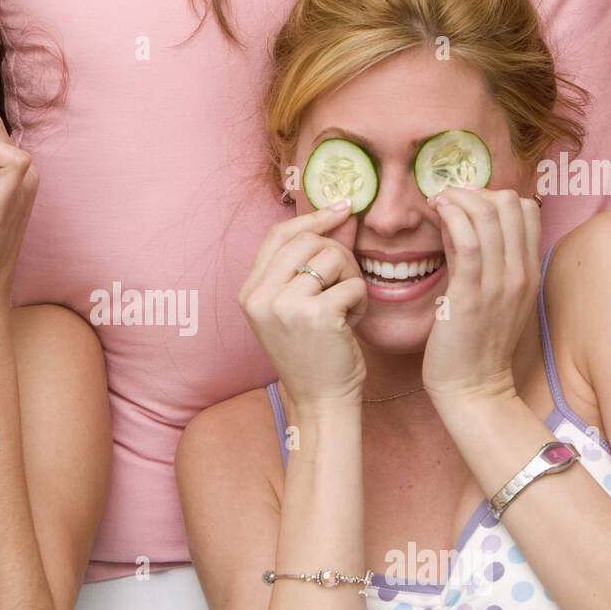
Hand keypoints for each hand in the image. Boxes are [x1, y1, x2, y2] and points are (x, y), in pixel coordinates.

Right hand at [239, 201, 368, 413]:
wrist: (319, 400)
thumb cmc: (312, 353)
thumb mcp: (290, 308)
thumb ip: (300, 266)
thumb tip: (337, 213)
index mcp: (250, 292)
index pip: (278, 235)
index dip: (311, 218)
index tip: (341, 209)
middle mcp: (261, 296)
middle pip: (308, 240)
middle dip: (339, 254)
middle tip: (346, 282)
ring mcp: (286, 305)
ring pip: (333, 258)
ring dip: (351, 280)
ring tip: (345, 309)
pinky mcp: (316, 315)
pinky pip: (352, 284)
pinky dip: (360, 302)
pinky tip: (350, 324)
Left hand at [423, 185, 540, 406]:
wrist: (474, 387)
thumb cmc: (475, 343)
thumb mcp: (492, 295)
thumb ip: (483, 259)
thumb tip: (462, 225)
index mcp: (530, 272)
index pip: (527, 210)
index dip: (494, 197)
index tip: (465, 204)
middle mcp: (521, 273)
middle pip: (511, 204)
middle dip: (475, 192)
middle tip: (447, 200)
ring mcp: (499, 283)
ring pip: (489, 215)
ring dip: (458, 198)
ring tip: (437, 202)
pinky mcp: (471, 295)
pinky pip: (467, 240)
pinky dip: (451, 215)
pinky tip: (436, 212)